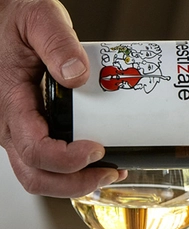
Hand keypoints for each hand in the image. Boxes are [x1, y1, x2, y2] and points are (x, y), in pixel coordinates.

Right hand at [0, 0, 121, 196]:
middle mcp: (9, 123)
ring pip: (40, 175)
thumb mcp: (38, 19)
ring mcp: (18, 130)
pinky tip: (101, 161)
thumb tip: (78, 74)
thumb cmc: (16, 19)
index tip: (98, 149)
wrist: (3, 18)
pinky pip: (47, 163)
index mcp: (9, 101)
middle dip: (76, 183)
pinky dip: (73, 170)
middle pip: (36, 176)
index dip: (68, 159)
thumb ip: (58, 43)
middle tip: (111, 173)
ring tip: (110, 172)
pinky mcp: (30, 129)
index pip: (35, 149)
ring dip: (75, 182)